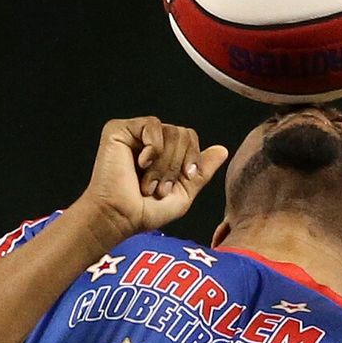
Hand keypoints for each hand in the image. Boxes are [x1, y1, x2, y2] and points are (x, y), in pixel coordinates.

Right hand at [78, 116, 228, 238]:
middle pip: (184, 134)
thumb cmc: (145, 211)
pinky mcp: (119, 129)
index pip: (190, 139)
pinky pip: (153, 125)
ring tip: (148, 182)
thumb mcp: (184, 194)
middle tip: (159, 187)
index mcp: (163, 153)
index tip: (182, 181)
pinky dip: (153, 149)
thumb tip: (223, 149)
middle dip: (176, 165)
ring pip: (171, 131)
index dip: (192, 159)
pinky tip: (141, 164)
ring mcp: (134, 134)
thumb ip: (202, 172)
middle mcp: (149, 141)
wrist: (120, 217)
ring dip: (164, 163)